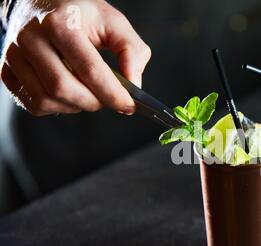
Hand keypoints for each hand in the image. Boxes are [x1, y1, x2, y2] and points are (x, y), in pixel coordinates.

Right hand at [0, 0, 150, 115]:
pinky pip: (34, 104)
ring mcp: (14, 54)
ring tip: (90, 93)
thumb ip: (132, 51)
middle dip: (94, 102)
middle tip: (109, 99)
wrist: (41, 3)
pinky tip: (70, 92)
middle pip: (64, 89)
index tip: (129, 105)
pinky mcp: (7, 70)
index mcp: (60, 23)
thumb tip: (134, 84)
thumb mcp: (113, 22)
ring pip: (47, 100)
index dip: (113, 94)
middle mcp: (31, 37)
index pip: (90, 70)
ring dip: (76, 106)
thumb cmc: (80, 14)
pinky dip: (58, 106)